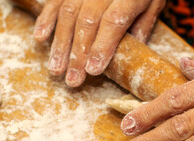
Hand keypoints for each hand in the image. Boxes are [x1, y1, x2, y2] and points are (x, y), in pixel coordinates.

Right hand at [33, 0, 165, 86]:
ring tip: (56, 69)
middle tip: (73, 80)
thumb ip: (143, 24)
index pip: (114, 21)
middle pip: (87, 21)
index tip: (93, 70)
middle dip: (78, 53)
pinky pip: (56, 0)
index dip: (102, 46)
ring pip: (68, 13)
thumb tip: (128, 54)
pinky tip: (40, 38)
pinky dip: (46, 18)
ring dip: (60, 43)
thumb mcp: (154, 1)